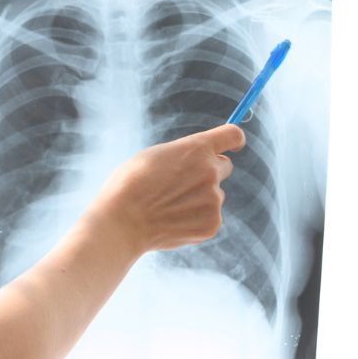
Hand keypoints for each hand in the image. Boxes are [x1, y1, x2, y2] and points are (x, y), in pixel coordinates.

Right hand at [88, 123, 245, 253]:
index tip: (234, 145)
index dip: (234, 140)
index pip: (232, 135)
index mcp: (197, 148)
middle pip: (225, 166)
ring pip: (214, 195)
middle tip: (184, 184)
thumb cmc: (130, 185)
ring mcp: (214, 199)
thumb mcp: (155, 156)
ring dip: (198, 199)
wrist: (123, 220)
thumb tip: (196, 160)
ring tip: (168, 208)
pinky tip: (172, 223)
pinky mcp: (212, 224)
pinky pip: (209, 218)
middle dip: (210, 172)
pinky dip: (195, 220)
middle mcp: (211, 170)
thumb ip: (183, 155)